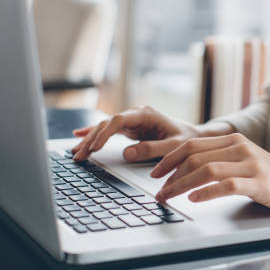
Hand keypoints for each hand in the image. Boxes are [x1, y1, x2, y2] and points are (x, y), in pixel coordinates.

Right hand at [71, 106, 200, 161]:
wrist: (194, 137)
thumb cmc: (186, 140)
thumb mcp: (173, 146)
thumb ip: (152, 149)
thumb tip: (126, 153)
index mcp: (146, 114)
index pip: (119, 120)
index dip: (104, 133)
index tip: (94, 147)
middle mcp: (136, 114)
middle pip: (107, 124)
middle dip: (91, 139)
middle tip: (79, 155)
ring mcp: (132, 120)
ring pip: (105, 127)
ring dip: (89, 139)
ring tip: (75, 153)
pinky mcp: (130, 128)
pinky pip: (108, 130)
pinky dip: (94, 134)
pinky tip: (79, 136)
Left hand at [150, 133, 269, 219]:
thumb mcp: (245, 161)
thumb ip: (222, 160)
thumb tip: (187, 171)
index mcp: (234, 140)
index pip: (192, 144)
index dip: (169, 158)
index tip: (155, 173)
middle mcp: (241, 148)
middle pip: (194, 155)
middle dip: (169, 174)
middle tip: (157, 191)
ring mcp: (251, 164)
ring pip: (206, 169)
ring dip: (181, 185)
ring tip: (168, 197)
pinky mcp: (260, 183)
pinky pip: (226, 185)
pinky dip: (206, 192)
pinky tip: (193, 199)